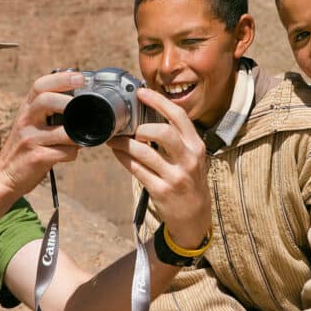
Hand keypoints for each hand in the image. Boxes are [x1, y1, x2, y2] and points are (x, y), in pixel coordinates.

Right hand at [0, 71, 84, 195]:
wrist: (4, 174)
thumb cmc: (26, 146)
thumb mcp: (32, 122)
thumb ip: (50, 110)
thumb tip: (83, 101)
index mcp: (27, 108)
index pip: (40, 85)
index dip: (62, 78)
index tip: (81, 77)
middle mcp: (26, 120)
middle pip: (46, 100)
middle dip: (69, 102)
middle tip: (86, 109)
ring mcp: (29, 138)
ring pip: (63, 132)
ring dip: (78, 136)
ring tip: (81, 139)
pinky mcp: (36, 157)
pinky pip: (64, 152)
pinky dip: (73, 153)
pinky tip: (70, 154)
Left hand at [106, 88, 210, 247]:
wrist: (195, 218)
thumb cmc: (190, 181)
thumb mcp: (192, 158)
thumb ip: (177, 139)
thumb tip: (147, 116)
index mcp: (196, 146)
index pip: (179, 116)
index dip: (159, 101)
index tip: (141, 93)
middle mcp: (189, 159)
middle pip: (164, 132)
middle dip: (142, 126)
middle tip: (131, 127)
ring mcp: (175, 176)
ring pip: (145, 152)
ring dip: (124, 143)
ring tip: (114, 139)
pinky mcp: (162, 191)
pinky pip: (137, 170)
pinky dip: (124, 158)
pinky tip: (117, 153)